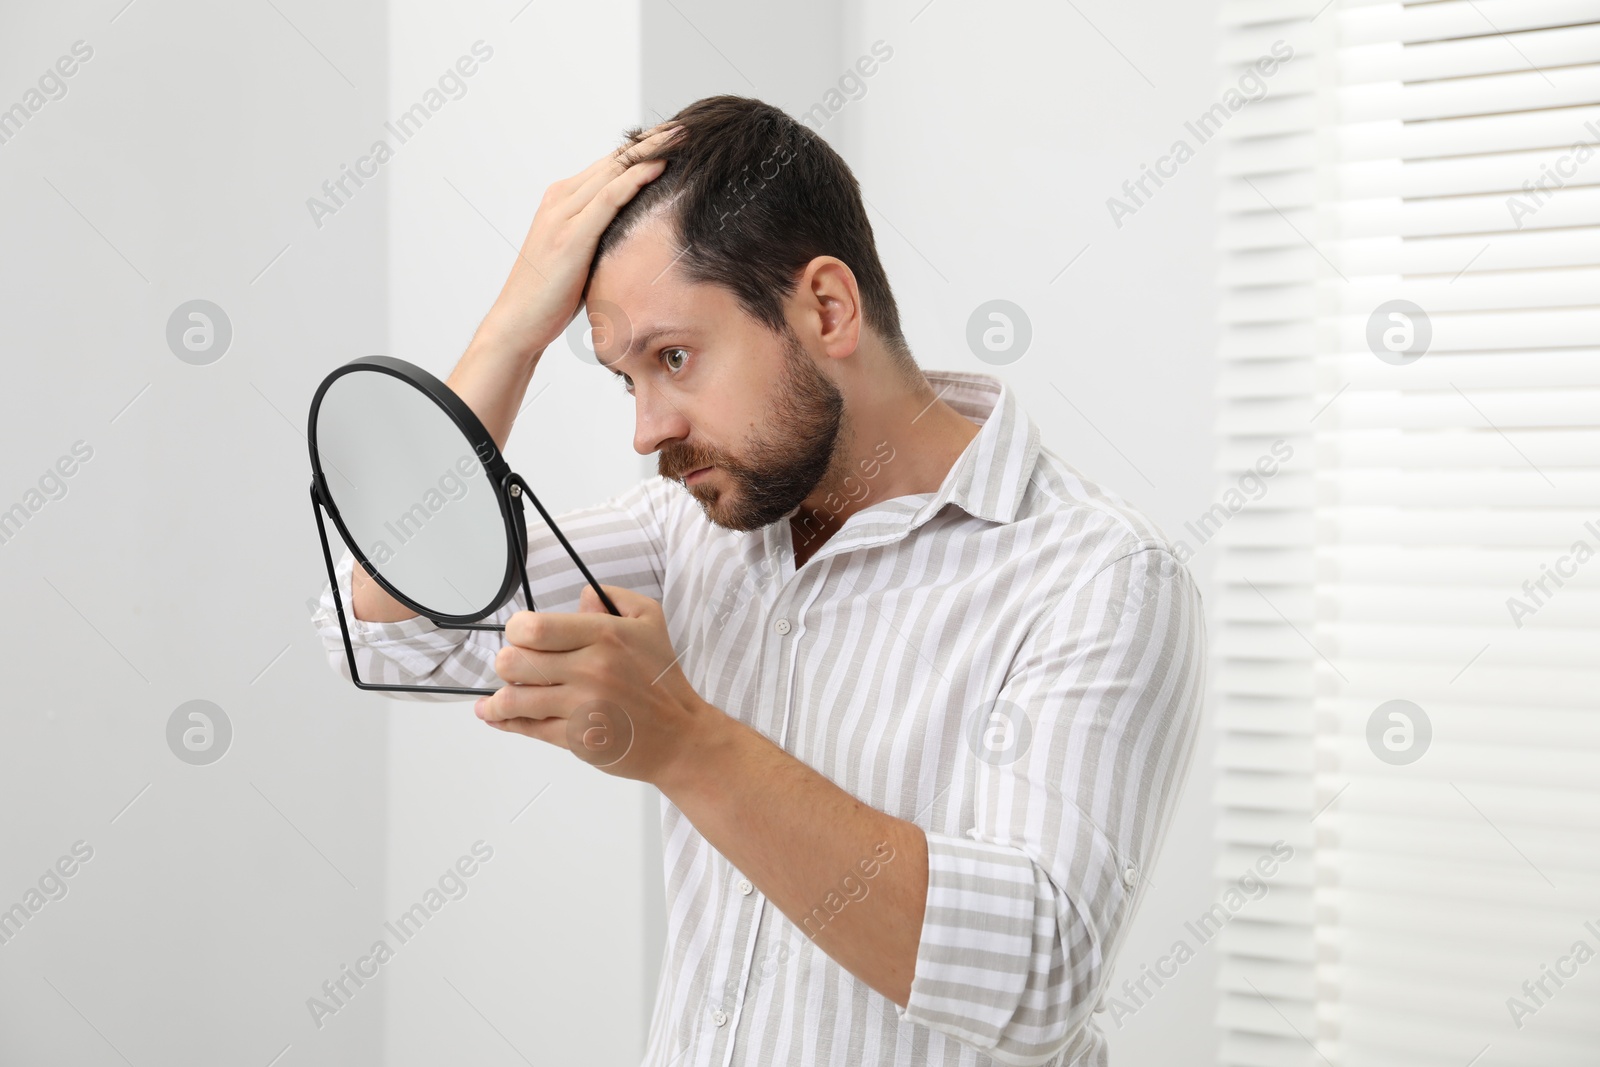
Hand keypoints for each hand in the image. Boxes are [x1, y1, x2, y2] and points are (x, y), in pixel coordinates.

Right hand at [469, 123, 683, 363]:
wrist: (518, 321)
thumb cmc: (551, 296)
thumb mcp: (581, 257)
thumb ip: (600, 237)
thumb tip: (635, 236)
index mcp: (562, 201)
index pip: (608, 166)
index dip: (641, 149)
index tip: (673, 137)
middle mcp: (560, 199)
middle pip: (613, 160)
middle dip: (651, 140)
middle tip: (685, 125)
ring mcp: (563, 215)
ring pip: (613, 171)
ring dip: (650, 150)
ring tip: (681, 135)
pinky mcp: (571, 235)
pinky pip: (609, 198)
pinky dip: (636, 178)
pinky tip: (660, 166)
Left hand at [475, 583, 721, 785]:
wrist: (681, 736)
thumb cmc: (662, 681)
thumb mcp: (650, 622)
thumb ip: (613, 599)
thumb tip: (580, 597)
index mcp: (605, 636)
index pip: (534, 628)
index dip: (517, 630)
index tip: (521, 636)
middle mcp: (591, 670)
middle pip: (515, 662)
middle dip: (507, 663)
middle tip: (515, 666)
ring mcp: (583, 707)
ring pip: (514, 699)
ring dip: (499, 698)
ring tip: (497, 698)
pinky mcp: (578, 739)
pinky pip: (529, 729)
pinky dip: (506, 722)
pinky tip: (496, 716)